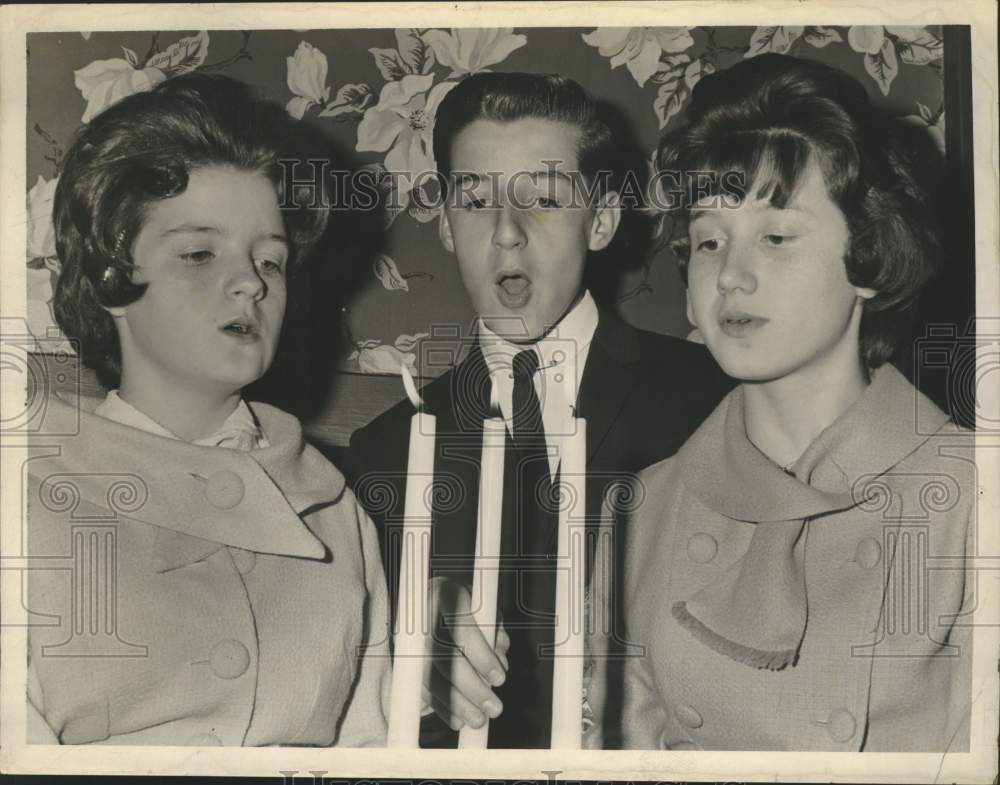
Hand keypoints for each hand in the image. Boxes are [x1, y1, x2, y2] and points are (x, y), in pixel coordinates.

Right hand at [422, 577, 510, 730]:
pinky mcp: (402, 659)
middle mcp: (421, 615)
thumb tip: (500, 659)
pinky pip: (419, 688)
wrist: (429, 601)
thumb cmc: (466, 606)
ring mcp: (407, 639)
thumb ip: (494, 628)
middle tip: (494, 708)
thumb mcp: (483, 606)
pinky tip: (458, 720)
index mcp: (444, 593)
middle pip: (443, 657)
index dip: (481, 655)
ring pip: (429, 676)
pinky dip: (440, 707)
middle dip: (471, 687)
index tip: (500, 678)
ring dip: (455, 703)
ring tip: (479, 720)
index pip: (462, 627)